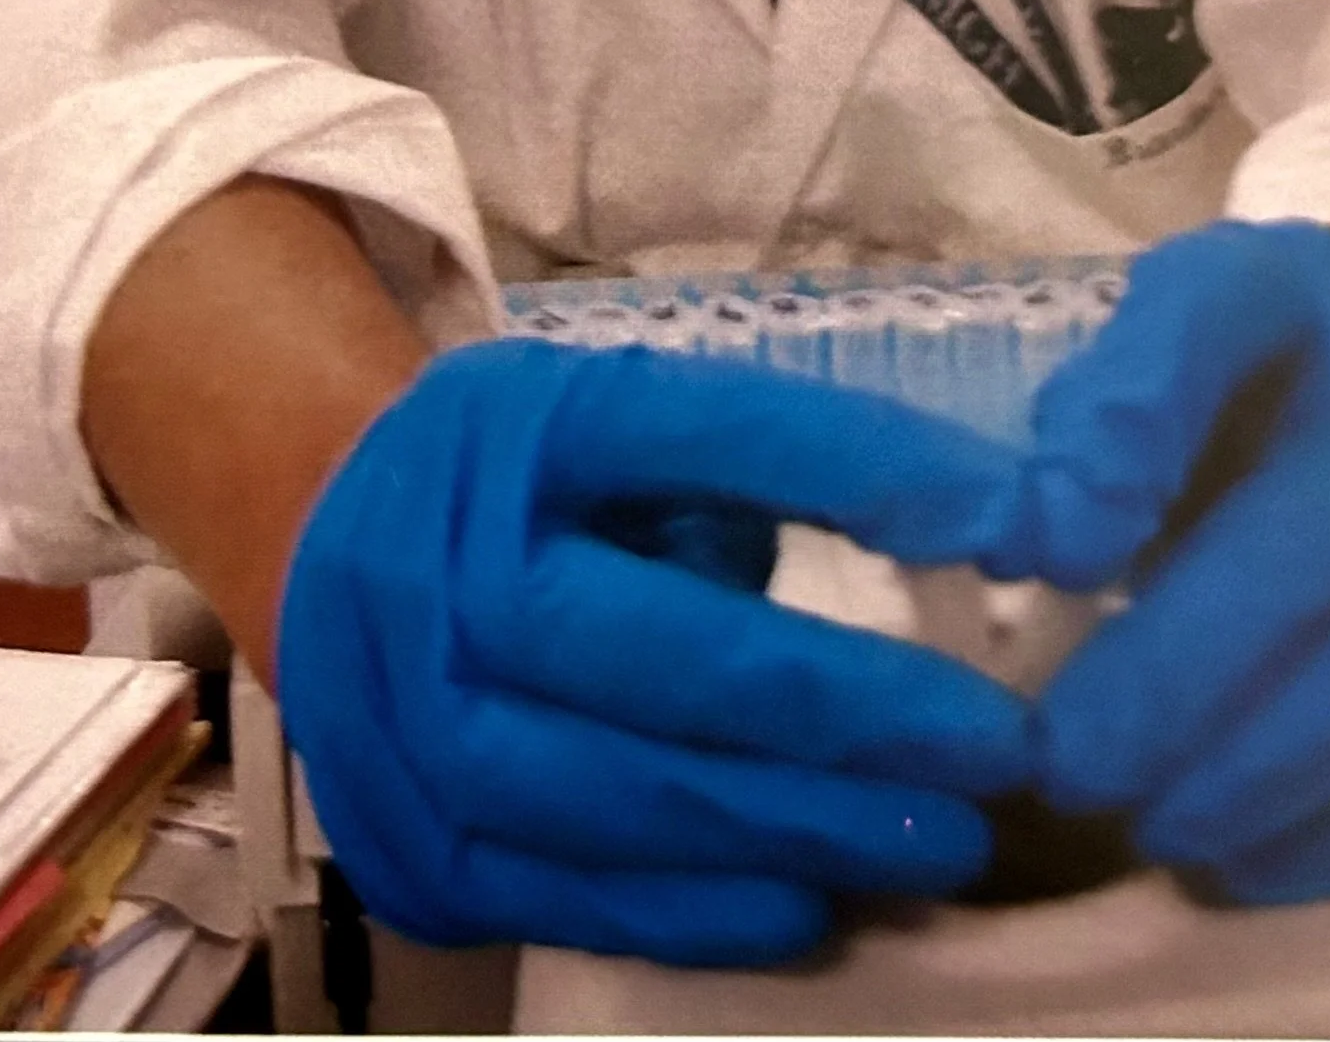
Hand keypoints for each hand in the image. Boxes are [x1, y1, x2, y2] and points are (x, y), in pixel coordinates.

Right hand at [277, 338, 1031, 963]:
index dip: (864, 471)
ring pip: (619, 797)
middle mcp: (450, 569)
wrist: (317, 540)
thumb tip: (963, 533)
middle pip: (662, 651)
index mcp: (524, 429)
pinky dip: (699, 912)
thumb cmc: (520, 478)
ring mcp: (409, 723)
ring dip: (798, 829)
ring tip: (938, 840)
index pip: (709, 435)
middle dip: (847, 708)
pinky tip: (810, 905)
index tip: (1012, 518)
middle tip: (997, 746)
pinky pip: (567, 898)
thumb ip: (750, 468)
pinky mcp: (406, 848)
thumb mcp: (614, 417)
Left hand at [1007, 221, 1329, 903]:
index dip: (1136, 417)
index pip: (1222, 305)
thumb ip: (1065, 441)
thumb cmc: (1194, 424)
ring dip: (1289, 757)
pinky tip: (1255, 868)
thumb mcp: (1109, 392)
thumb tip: (1027, 536)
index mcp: (1283, 281)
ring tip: (1160, 829)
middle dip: (1201, 654)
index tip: (1044, 551)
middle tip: (1078, 762)